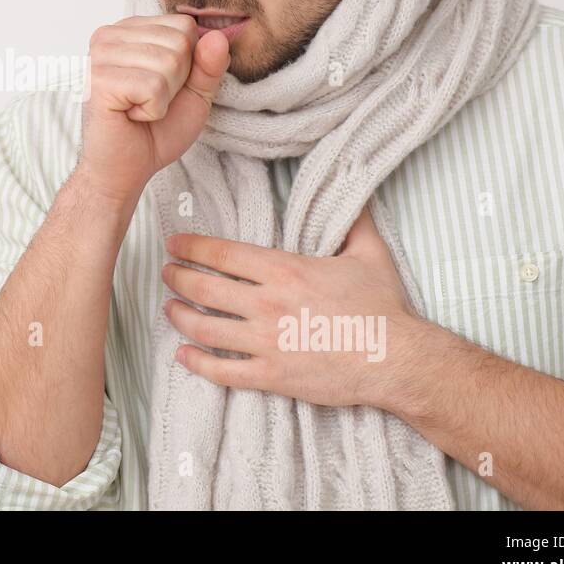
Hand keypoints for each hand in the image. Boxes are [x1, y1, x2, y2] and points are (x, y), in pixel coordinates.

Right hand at [76, 14, 229, 202]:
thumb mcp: (195, 93)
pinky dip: (152, 110)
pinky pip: (153, 87)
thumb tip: (218, 36)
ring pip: (168, 62)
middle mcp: (109, 35)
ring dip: (163, 98)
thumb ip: (209, 64)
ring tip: (139, 108)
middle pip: (179, 42)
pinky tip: (130, 115)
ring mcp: (100, 55)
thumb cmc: (155, 131)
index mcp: (130, 30)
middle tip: (149, 101)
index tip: (162, 86)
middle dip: (176, 81)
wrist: (125, 169)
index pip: (185, 26)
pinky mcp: (98, 80)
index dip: (188, 64)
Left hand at [161, 203, 429, 408]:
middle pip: (204, 288)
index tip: (174, 244)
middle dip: (177, 278)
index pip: (222, 253)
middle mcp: (267, 304)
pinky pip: (222, 371)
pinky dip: (196, 363)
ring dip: (179, 316)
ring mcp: (265, 342)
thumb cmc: (383, 307)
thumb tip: (354, 189)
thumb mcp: (369, 253)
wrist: (396, 360)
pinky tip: (182, 355)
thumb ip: (354, 220)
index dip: (191, 247)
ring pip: (205, 328)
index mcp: (284, 270)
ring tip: (169, 308)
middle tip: (166, 273)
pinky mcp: (270, 375)